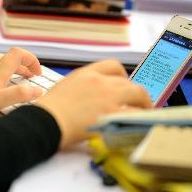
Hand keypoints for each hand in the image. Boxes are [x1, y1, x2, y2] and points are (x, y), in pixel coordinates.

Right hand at [35, 59, 151, 148]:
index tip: (125, 85)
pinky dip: (141, 119)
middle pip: (129, 82)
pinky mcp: (113, 113)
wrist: (46, 120)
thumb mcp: (64, 88)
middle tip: (139, 104)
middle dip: (137, 94)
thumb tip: (92, 98)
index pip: (113, 66)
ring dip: (144, 105)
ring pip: (139, 94)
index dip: (123, 76)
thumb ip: (82, 88)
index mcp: (85, 73)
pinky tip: (140, 125)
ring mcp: (108, 96)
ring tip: (144, 115)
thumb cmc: (49, 110)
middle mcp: (99, 81)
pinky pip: (137, 114)